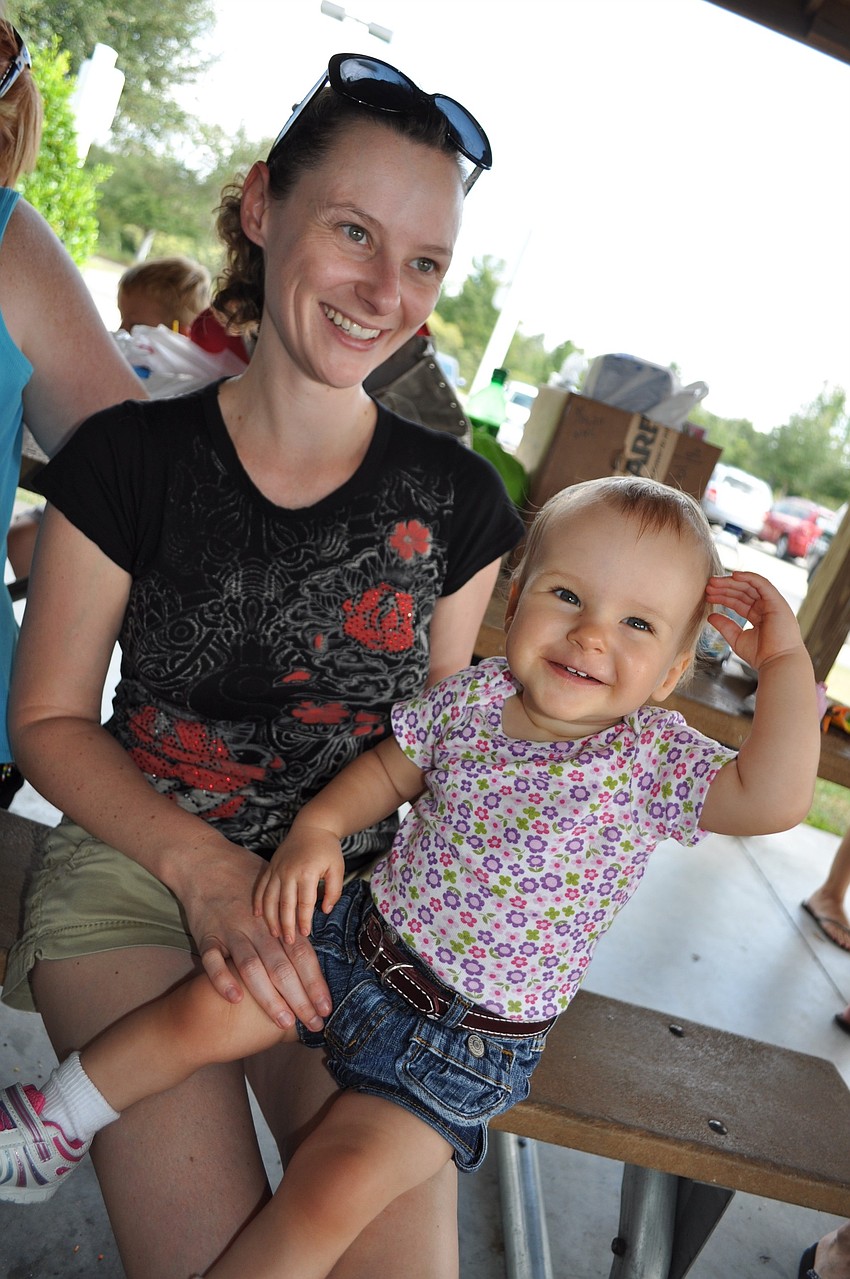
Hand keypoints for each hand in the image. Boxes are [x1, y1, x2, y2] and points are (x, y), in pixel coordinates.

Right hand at [179, 840, 331, 1031]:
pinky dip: (223, 979)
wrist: (205, 861)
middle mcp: (258, 927)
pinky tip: (236, 1000)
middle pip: (282, 966)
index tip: (327, 1008)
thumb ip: (294, 918)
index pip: (302, 955)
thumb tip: (316, 942)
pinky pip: (213, 960)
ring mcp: (231, 932)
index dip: (315, 982)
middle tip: (315, 1025)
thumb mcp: (277, 891)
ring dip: (269, 996)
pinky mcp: (206, 935)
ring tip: (284, 1022)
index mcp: (278, 920)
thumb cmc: (246, 879)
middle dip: (300, 998)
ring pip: (252, 967)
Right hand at [255, 825, 345, 944]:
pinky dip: (258, 901)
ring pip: (269, 898)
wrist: (312, 825)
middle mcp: (289, 872)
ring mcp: (277, 869)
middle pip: (285, 904)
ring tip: (273, 933)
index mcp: (307, 873)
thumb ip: (334, 891)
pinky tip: (257, 914)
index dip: (304, 921)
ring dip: (270, 917)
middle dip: (286, 925)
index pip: (304, 903)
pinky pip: (261, 887)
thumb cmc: (327, 849)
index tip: (305, 935)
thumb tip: (324, 911)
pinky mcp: (270, 867)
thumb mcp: (338, 868)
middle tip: (288, 942)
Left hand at [704, 571, 804, 671]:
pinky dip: (749, 577)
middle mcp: (766, 608)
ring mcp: (773, 603)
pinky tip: (734, 575)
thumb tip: (711, 616)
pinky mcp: (777, 601)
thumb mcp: (737, 638)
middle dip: (725, 587)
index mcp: (759, 616)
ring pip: (750, 586)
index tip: (708, 595)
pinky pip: (762, 583)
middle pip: (743, 591)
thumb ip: (725, 626)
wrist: (777, 663)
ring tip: (714, 582)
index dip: (723, 596)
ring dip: (732, 581)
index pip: (739, 601)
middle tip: (708, 585)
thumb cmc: (761, 655)